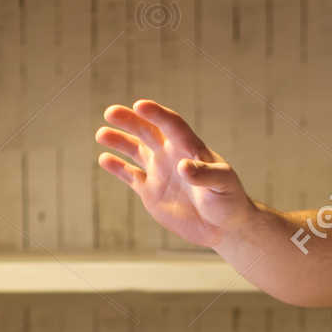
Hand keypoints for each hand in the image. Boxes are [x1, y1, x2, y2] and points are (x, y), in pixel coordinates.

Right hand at [95, 100, 253, 248]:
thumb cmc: (229, 200)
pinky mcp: (151, 191)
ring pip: (135, 150)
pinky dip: (117, 168)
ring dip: (119, 140)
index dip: (156, 114)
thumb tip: (182, 167)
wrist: (224, 226)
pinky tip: (104, 159)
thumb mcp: (223, 185)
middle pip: (147, 131)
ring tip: (102, 133)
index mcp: (190, 148)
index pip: (172, 125)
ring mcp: (160, 172)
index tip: (140, 105)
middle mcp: (171, 155)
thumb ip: (205, 175)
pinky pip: (130, 175)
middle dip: (129, 121)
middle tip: (110, 112)